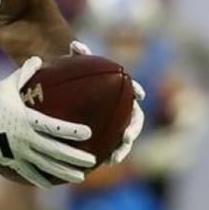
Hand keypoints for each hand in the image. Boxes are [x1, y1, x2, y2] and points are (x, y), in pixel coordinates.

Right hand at [0, 56, 95, 187]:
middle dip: (75, 158)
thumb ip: (25, 73)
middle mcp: (25, 139)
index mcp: (27, 120)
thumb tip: (38, 59)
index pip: (54, 128)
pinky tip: (51, 184)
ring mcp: (18, 152)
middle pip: (55, 152)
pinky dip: (40, 179)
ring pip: (46, 166)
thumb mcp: (7, 85)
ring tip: (81, 177)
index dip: (72, 131)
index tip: (89, 134)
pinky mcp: (10, 160)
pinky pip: (28, 172)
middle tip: (93, 161)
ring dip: (64, 172)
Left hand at [71, 41, 144, 164]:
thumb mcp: (76, 66)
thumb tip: (76, 45)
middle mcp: (123, 110)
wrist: (69, 96)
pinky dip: (105, 156)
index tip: (139, 95)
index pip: (133, 91)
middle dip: (132, 130)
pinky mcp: (107, 139)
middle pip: (134, 121)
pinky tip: (98, 164)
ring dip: (121, 150)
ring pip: (123, 140)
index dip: (137, 92)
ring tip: (113, 158)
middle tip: (126, 137)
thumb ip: (79, 56)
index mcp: (121, 92)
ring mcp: (116, 126)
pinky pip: (108, 149)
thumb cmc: (76, 77)